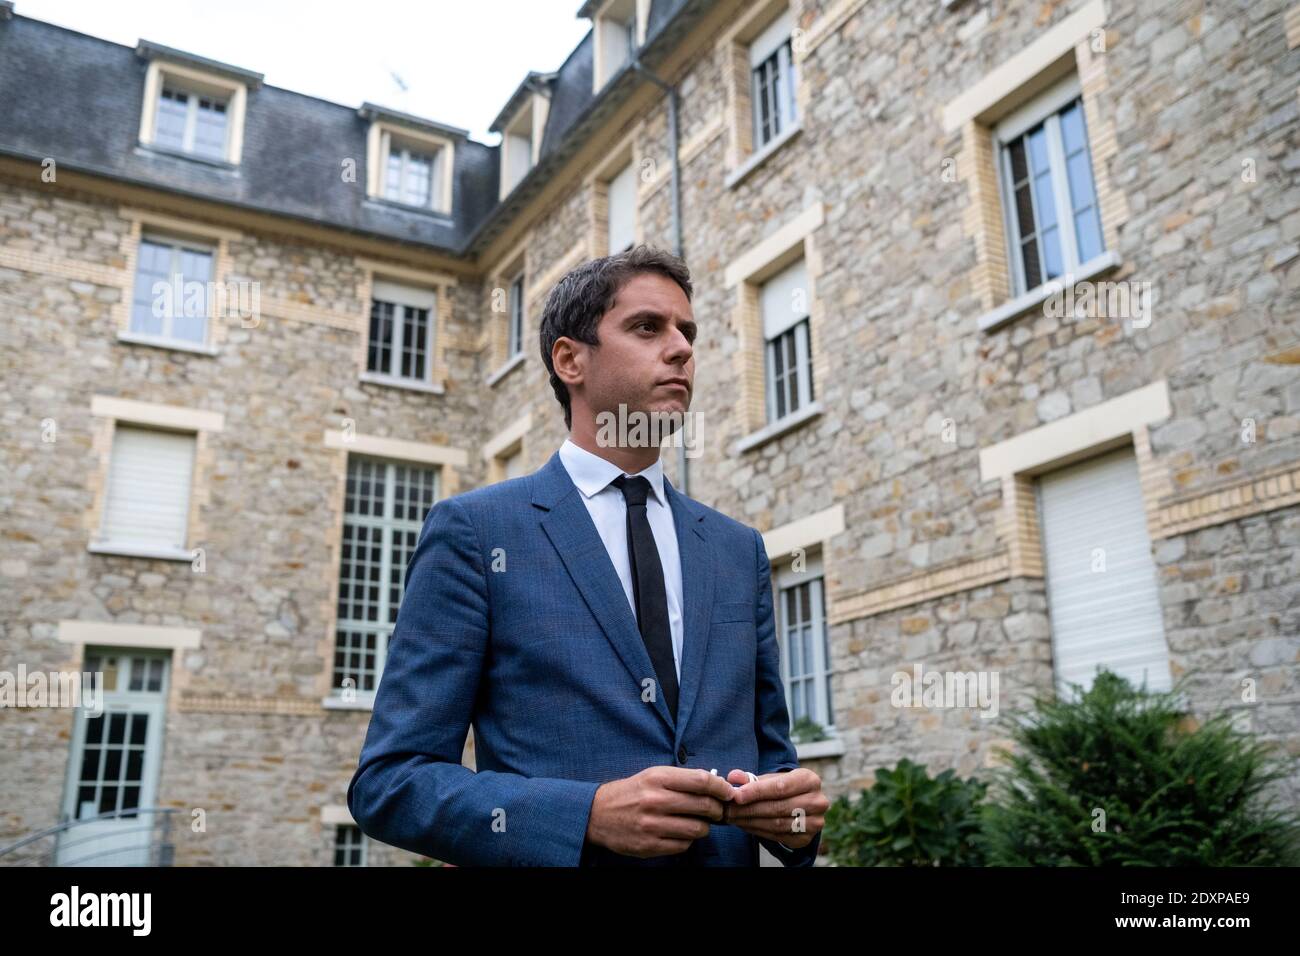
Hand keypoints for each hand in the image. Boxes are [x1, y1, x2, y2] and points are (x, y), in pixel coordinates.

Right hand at [585, 766, 735, 857]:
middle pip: (704, 806)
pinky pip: (683, 845)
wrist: (598, 814)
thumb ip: (682, 779)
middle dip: (717, 809)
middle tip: (717, 810)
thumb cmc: (631, 793)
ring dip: (704, 827)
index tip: (727, 791)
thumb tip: (716, 784)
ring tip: (698, 822)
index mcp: (658, 778)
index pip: (701, 781)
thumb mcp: (653, 775)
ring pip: (697, 829)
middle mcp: (655, 800)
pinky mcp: (649, 845)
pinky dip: (688, 840)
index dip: (721, 787)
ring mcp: (652, 825)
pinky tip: (680, 832)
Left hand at [720, 768, 827, 848]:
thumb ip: (750, 778)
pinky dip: (758, 831)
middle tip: (729, 810)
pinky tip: (745, 825)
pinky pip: (778, 837)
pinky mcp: (806, 838)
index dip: (756, 791)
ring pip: (777, 824)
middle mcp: (817, 801)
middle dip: (749, 809)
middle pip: (778, 807)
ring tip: (733, 817)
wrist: (800, 804)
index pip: (780, 787)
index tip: (736, 796)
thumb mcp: (770, 779)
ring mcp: (815, 822)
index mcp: (810, 780)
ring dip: (751, 822)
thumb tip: (733, 777)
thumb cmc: (783, 788)